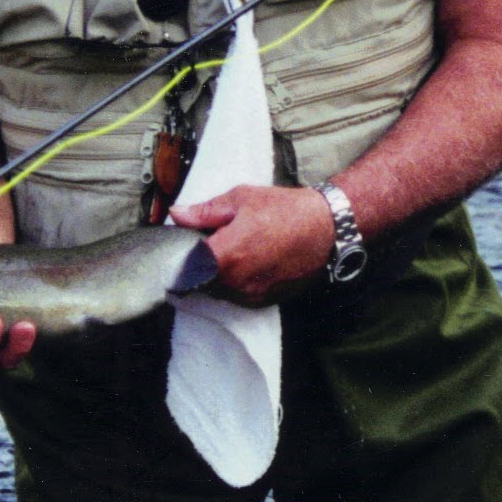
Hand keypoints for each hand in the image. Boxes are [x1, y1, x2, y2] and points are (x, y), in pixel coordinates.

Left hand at [170, 185, 334, 305]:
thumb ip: (204, 211)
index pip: (185, 268)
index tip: (181, 248)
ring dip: (217, 275)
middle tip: (209, 244)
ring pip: (218, 291)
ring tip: (232, 252)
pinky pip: (238, 297)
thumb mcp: (241, 199)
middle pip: (200, 282)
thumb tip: (176, 214)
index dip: (180, 258)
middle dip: (199, 266)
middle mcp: (236, 282)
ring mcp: (251, 295)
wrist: (325, 228)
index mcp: (225, 255)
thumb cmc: (284, 210)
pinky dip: (235, 283)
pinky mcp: (265, 301)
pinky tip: (247, 262)